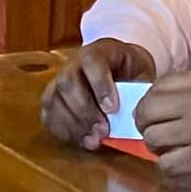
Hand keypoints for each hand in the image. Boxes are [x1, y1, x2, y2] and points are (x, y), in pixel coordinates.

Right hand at [41, 38, 156, 147]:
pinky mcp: (52, 99)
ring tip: (94, 141)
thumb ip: (138, 90)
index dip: (100, 85)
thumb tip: (136, 114)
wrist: (121, 70)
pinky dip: (63, 131)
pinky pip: (48, 115)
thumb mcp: (142, 74)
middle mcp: (73, 63)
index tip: (113, 108)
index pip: (92, 61)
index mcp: (98, 50)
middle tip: (103, 131)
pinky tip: (81, 140)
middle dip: (85, 111)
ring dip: (73, 125)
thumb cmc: (132, 72)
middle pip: (68, 83)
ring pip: (54, 100)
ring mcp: (58, 80)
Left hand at [133, 64, 190, 181]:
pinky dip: (170, 167)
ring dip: (158, 148)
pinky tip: (183, 164)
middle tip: (160, 134)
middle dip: (147, 125)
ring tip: (173, 150)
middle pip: (147, 111)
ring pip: (153, 138)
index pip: (156, 86)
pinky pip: (168, 165)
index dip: (151, 103)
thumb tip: (160, 104)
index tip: (160, 114)